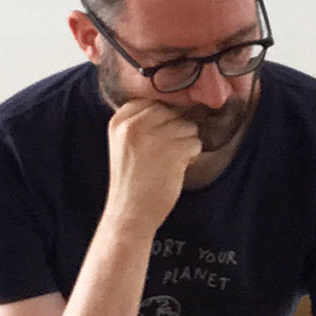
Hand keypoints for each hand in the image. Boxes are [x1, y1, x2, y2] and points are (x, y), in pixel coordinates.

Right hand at [102, 100, 200, 235]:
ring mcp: (154, 137)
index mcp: (119, 121)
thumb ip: (140, 122)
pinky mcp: (173, 151)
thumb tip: (174, 103)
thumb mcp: (124, 144)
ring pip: (187, 126)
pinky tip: (176, 170)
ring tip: (169, 163)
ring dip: (185, 144)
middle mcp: (134, 125)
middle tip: (164, 154)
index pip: (152, 101)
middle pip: (172, 111)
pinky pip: (196, 143)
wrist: (130, 214)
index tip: (156, 139)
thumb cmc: (131, 181)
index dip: (162, 119)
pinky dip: (192, 157)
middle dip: (175, 131)